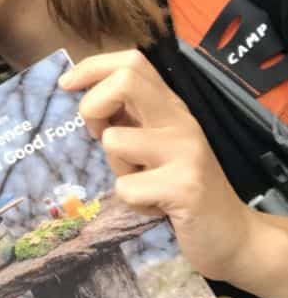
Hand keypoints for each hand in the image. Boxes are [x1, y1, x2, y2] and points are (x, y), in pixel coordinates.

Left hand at [59, 50, 252, 282]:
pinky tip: (156, 208)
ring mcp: (185, 152)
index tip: (66, 85)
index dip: (92, 67)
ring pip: (115, 141)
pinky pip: (126, 187)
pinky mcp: (185, 187)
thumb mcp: (154, 144)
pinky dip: (131, 203)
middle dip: (93, 106)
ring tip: (142, 183)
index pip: (131, 62)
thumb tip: (83, 98)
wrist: (231, 236)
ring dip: (116, 169)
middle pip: (126, 80)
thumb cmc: (180, 188)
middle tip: (97, 136)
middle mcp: (180, 121)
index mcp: (169, 106)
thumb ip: (127, 119)